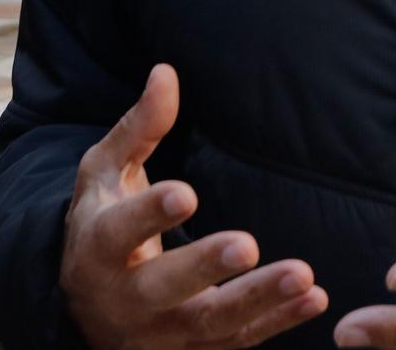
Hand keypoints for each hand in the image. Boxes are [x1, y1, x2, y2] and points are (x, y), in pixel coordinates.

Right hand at [61, 64, 326, 348]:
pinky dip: (275, 325)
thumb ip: (138, 127)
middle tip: (248, 243)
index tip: (186, 192)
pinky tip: (315, 298)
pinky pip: (234, 345)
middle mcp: (123, 299)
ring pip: (207, 325)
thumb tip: (166, 72)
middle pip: (162, 289)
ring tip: (304, 275)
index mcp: (97, 248)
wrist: (81, 308)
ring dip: (257, 301)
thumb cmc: (101, 223)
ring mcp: (157, 334)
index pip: (120, 231)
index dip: (150, 214)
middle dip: (205, 267)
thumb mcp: (104, 173)